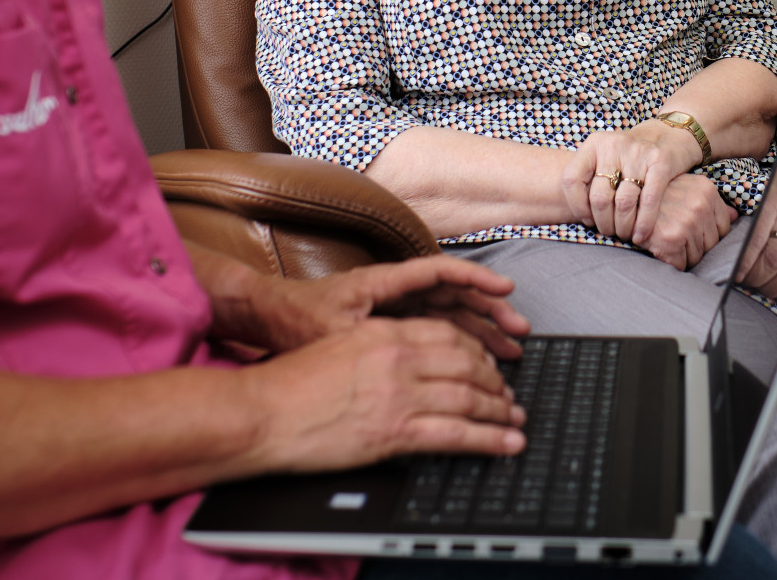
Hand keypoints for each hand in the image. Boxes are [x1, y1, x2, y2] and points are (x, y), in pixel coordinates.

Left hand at [226, 256, 530, 360]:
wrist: (270, 318)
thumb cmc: (296, 319)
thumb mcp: (332, 331)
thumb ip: (369, 336)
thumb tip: (402, 348)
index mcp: (384, 283)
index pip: (439, 272)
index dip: (475, 279)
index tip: (505, 289)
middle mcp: (395, 291)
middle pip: (453, 294)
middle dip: (489, 309)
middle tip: (519, 329)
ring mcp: (396, 308)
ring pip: (450, 313)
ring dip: (481, 327)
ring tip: (511, 346)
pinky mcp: (393, 326)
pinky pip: (436, 329)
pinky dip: (460, 340)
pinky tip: (480, 358)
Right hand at [244, 317, 526, 472]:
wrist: (262, 412)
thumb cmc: (291, 384)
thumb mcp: (341, 346)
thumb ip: (378, 346)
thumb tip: (406, 358)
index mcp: (384, 333)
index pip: (447, 333)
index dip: (476, 350)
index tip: (487, 362)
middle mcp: (398, 358)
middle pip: (466, 362)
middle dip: (494, 380)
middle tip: (507, 393)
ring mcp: (399, 394)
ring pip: (469, 396)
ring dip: (500, 410)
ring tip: (514, 419)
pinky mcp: (395, 431)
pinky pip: (457, 434)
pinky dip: (490, 440)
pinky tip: (507, 443)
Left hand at [562, 120, 706, 246]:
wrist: (670, 134)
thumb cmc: (631, 156)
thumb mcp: (606, 156)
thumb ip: (591, 177)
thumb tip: (582, 216)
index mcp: (594, 143)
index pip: (572, 179)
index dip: (577, 206)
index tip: (588, 220)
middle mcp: (614, 145)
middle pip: (599, 196)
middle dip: (604, 223)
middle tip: (609, 232)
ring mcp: (638, 153)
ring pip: (623, 203)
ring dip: (623, 227)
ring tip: (625, 234)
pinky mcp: (661, 162)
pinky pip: (648, 201)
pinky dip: (643, 223)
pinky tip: (641, 235)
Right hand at [634, 173, 737, 269]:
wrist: (621, 200)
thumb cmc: (654, 196)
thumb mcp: (685, 188)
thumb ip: (711, 203)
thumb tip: (736, 216)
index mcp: (706, 190)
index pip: (724, 226)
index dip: (707, 234)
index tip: (691, 231)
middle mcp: (699, 205)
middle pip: (711, 243)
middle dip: (696, 246)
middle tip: (675, 237)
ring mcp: (686, 223)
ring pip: (697, 257)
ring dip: (682, 256)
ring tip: (666, 241)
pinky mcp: (671, 240)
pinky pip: (681, 265)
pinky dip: (671, 263)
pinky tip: (660, 250)